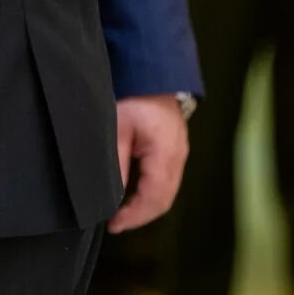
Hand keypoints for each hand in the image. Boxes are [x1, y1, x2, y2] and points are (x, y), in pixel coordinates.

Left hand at [107, 95, 188, 233]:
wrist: (150, 70)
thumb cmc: (131, 95)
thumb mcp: (117, 128)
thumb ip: (117, 164)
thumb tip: (113, 197)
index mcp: (166, 153)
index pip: (154, 197)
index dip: (134, 216)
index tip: (113, 224)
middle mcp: (178, 156)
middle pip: (164, 199)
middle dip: (140, 216)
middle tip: (116, 224)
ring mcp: (180, 152)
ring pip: (167, 191)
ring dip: (146, 206)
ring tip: (122, 213)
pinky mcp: (175, 148)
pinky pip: (166, 179)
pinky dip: (151, 192)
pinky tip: (133, 194)